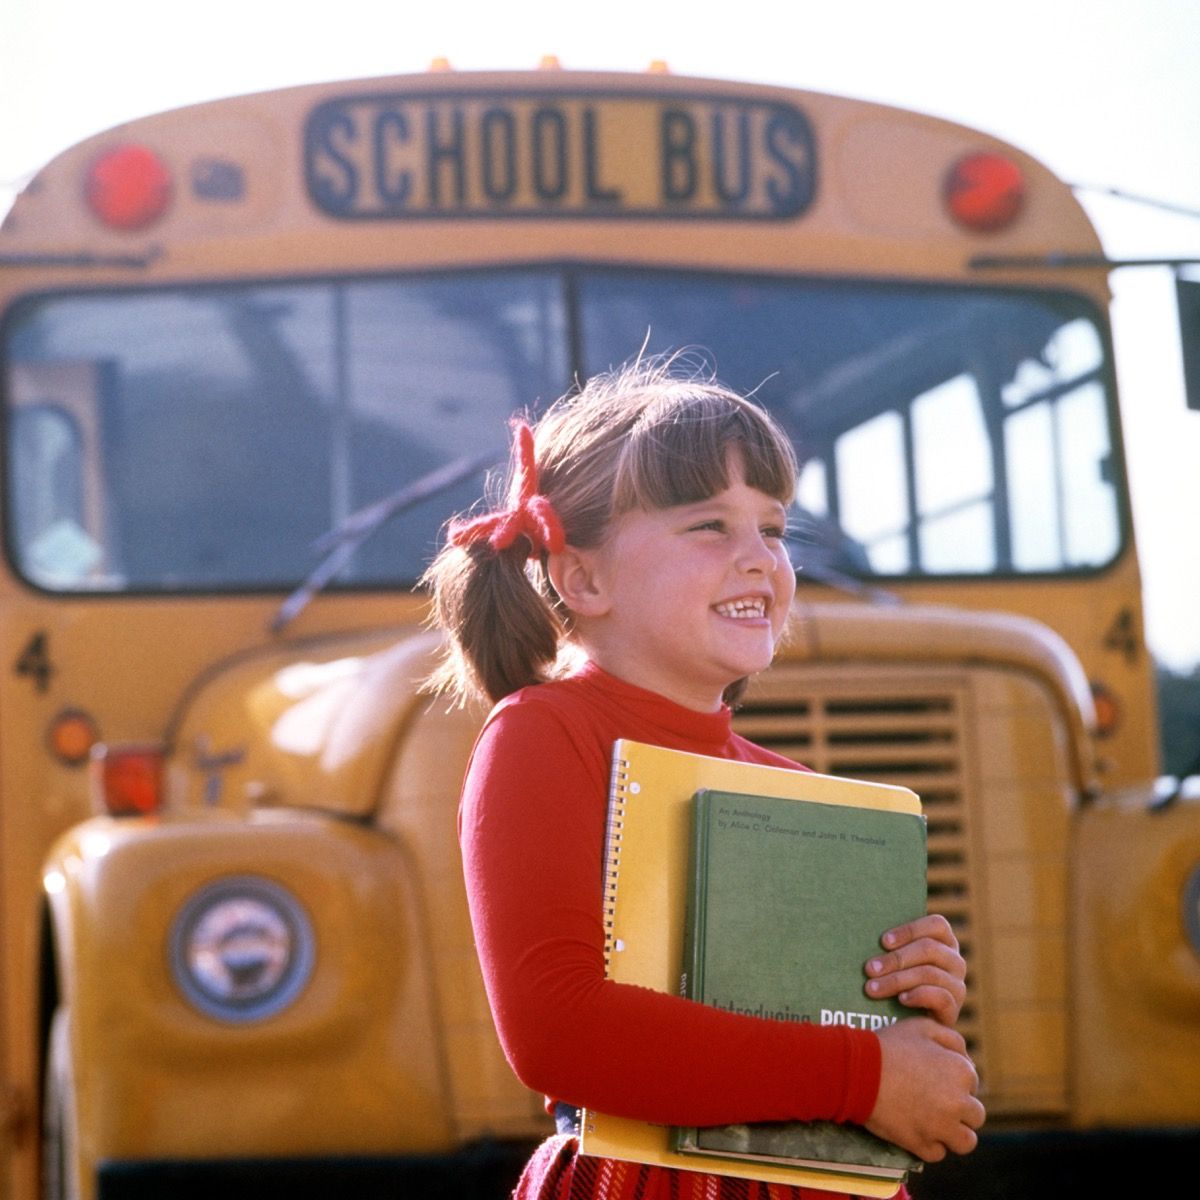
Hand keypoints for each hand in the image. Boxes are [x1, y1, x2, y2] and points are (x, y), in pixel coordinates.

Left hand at [864, 914, 965, 1026]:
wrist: (912, 1020)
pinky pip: (940, 997)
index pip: (937, 925)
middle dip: (895, 958)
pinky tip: (901, 999)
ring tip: (872, 988)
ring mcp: (957, 985)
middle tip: (869, 969)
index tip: (883, 941)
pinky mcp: (954, 1009)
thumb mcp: (897, 960)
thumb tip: (863, 931)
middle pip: (929, 949)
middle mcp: (955, 960)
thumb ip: (890, 946)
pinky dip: (918, 996)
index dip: (910, 930)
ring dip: (896, 980)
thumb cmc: (897, 980)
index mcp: (944, 941)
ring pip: (929, 974)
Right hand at [865, 1018, 984, 1160]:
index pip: (973, 1083)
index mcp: (961, 1072)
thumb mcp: (922, 1027)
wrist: (858, 1071)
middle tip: (938, 1102)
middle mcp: (959, 1103)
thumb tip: (967, 1060)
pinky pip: (937, 1153)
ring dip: (954, 1133)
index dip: (956, 1081)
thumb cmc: (890, 1045)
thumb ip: (952, 1039)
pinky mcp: (922, 1145)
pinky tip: (917, 1130)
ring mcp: (942, 1127)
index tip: (938, 1080)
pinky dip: (929, 1144)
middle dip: (961, 1110)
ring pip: (966, 1141)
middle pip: (975, 1115)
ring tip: (936, 1123)